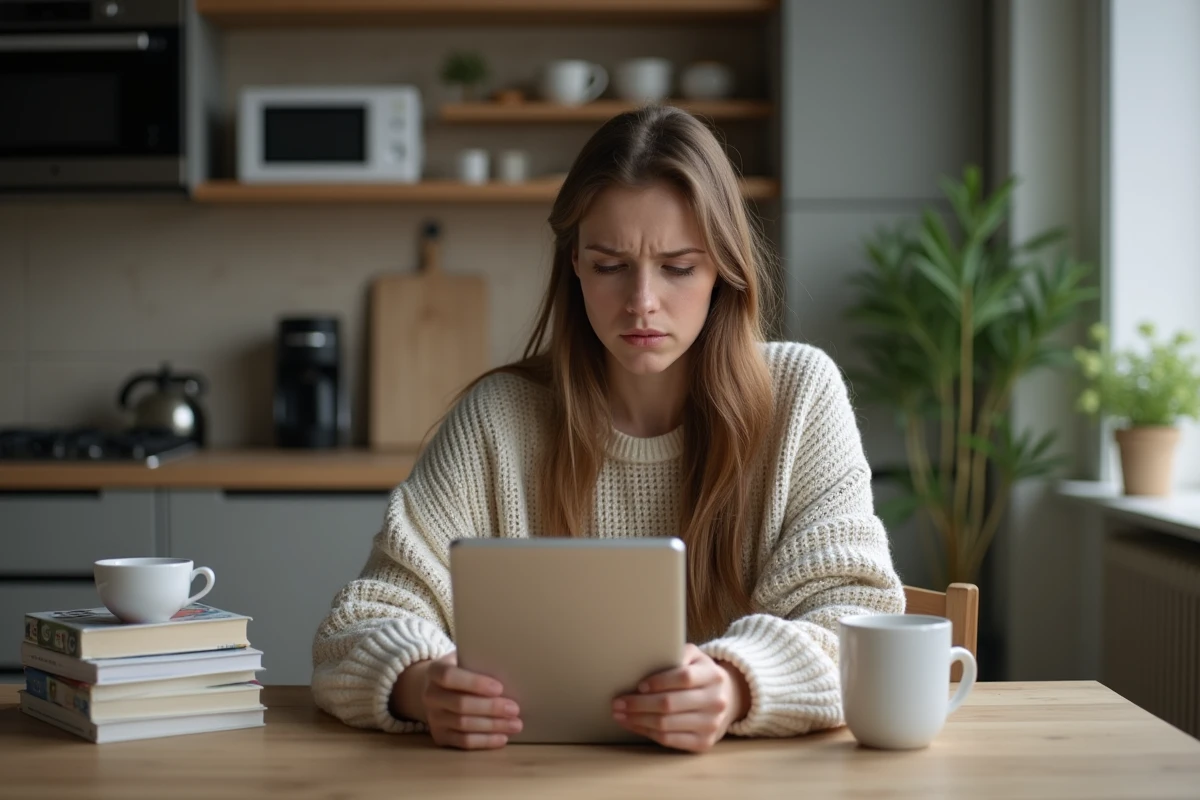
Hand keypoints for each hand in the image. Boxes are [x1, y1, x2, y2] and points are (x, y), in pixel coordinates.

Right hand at [392, 652, 521, 749]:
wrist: (436, 689)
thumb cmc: (461, 671)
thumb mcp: (465, 660)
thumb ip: (480, 664)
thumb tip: (511, 674)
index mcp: (434, 671)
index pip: (449, 677)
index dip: (474, 683)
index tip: (499, 688)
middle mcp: (430, 696)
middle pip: (460, 704)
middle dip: (490, 708)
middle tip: (514, 709)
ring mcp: (433, 718)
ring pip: (463, 725)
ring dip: (492, 726)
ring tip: (515, 724)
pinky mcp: (439, 736)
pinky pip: (463, 742)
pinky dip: (485, 741)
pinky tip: (502, 737)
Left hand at [611, 644, 750, 752]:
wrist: (727, 699)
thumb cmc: (700, 674)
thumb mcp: (694, 657)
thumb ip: (676, 653)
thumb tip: (645, 656)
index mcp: (713, 676)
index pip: (683, 678)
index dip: (659, 682)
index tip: (639, 685)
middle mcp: (716, 701)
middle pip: (670, 704)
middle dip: (638, 704)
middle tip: (617, 702)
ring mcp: (711, 724)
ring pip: (666, 724)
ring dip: (638, 720)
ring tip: (619, 714)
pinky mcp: (704, 742)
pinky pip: (669, 740)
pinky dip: (647, 732)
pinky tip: (634, 725)